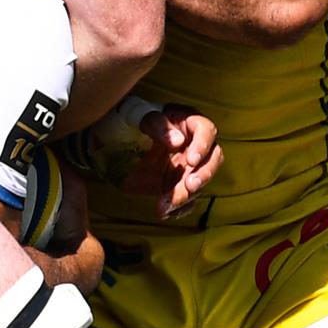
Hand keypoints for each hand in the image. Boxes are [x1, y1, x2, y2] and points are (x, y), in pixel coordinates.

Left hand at [64, 99, 220, 218]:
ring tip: (165, 204)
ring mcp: (188, 167)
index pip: (206, 131)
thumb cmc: (128, 121)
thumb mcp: (135, 115)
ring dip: (185, 196)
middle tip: (189, 187)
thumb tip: (178, 141)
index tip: (190, 160)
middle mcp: (194, 145)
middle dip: (203, 175)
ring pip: (199, 183)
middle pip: (213, 159)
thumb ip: (155, 124)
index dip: (202, 146)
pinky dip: (177, 209)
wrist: (115, 142)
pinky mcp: (178, 184)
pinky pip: (186, 200)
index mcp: (187, 122)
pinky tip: (164, 212)